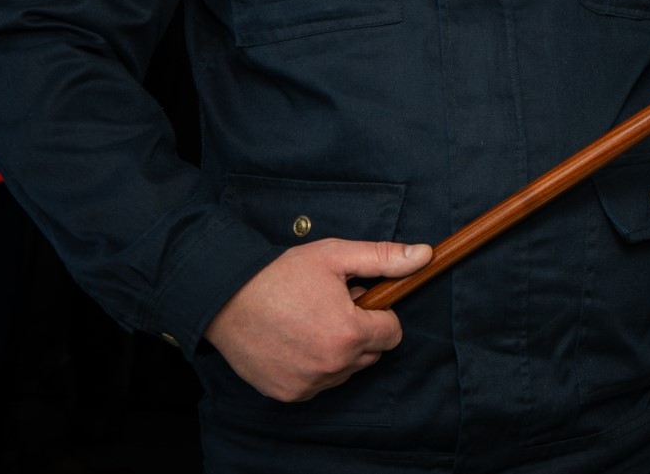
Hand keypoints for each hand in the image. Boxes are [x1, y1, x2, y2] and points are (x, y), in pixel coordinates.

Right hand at [203, 238, 431, 401]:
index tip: (358, 300)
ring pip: (346, 371)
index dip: (379, 313)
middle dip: (360, 331)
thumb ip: (384, 258)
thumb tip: (425, 255)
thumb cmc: (281, 275)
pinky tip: (295, 341)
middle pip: (372, 353)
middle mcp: (332, 365)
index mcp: (350, 332)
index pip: (393, 333)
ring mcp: (310, 383)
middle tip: (330, 308)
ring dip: (339, 351)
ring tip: (311, 322)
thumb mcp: (335, 256)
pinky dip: (314, 367)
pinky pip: (319, 384)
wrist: (225, 299)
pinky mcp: (290, 393)